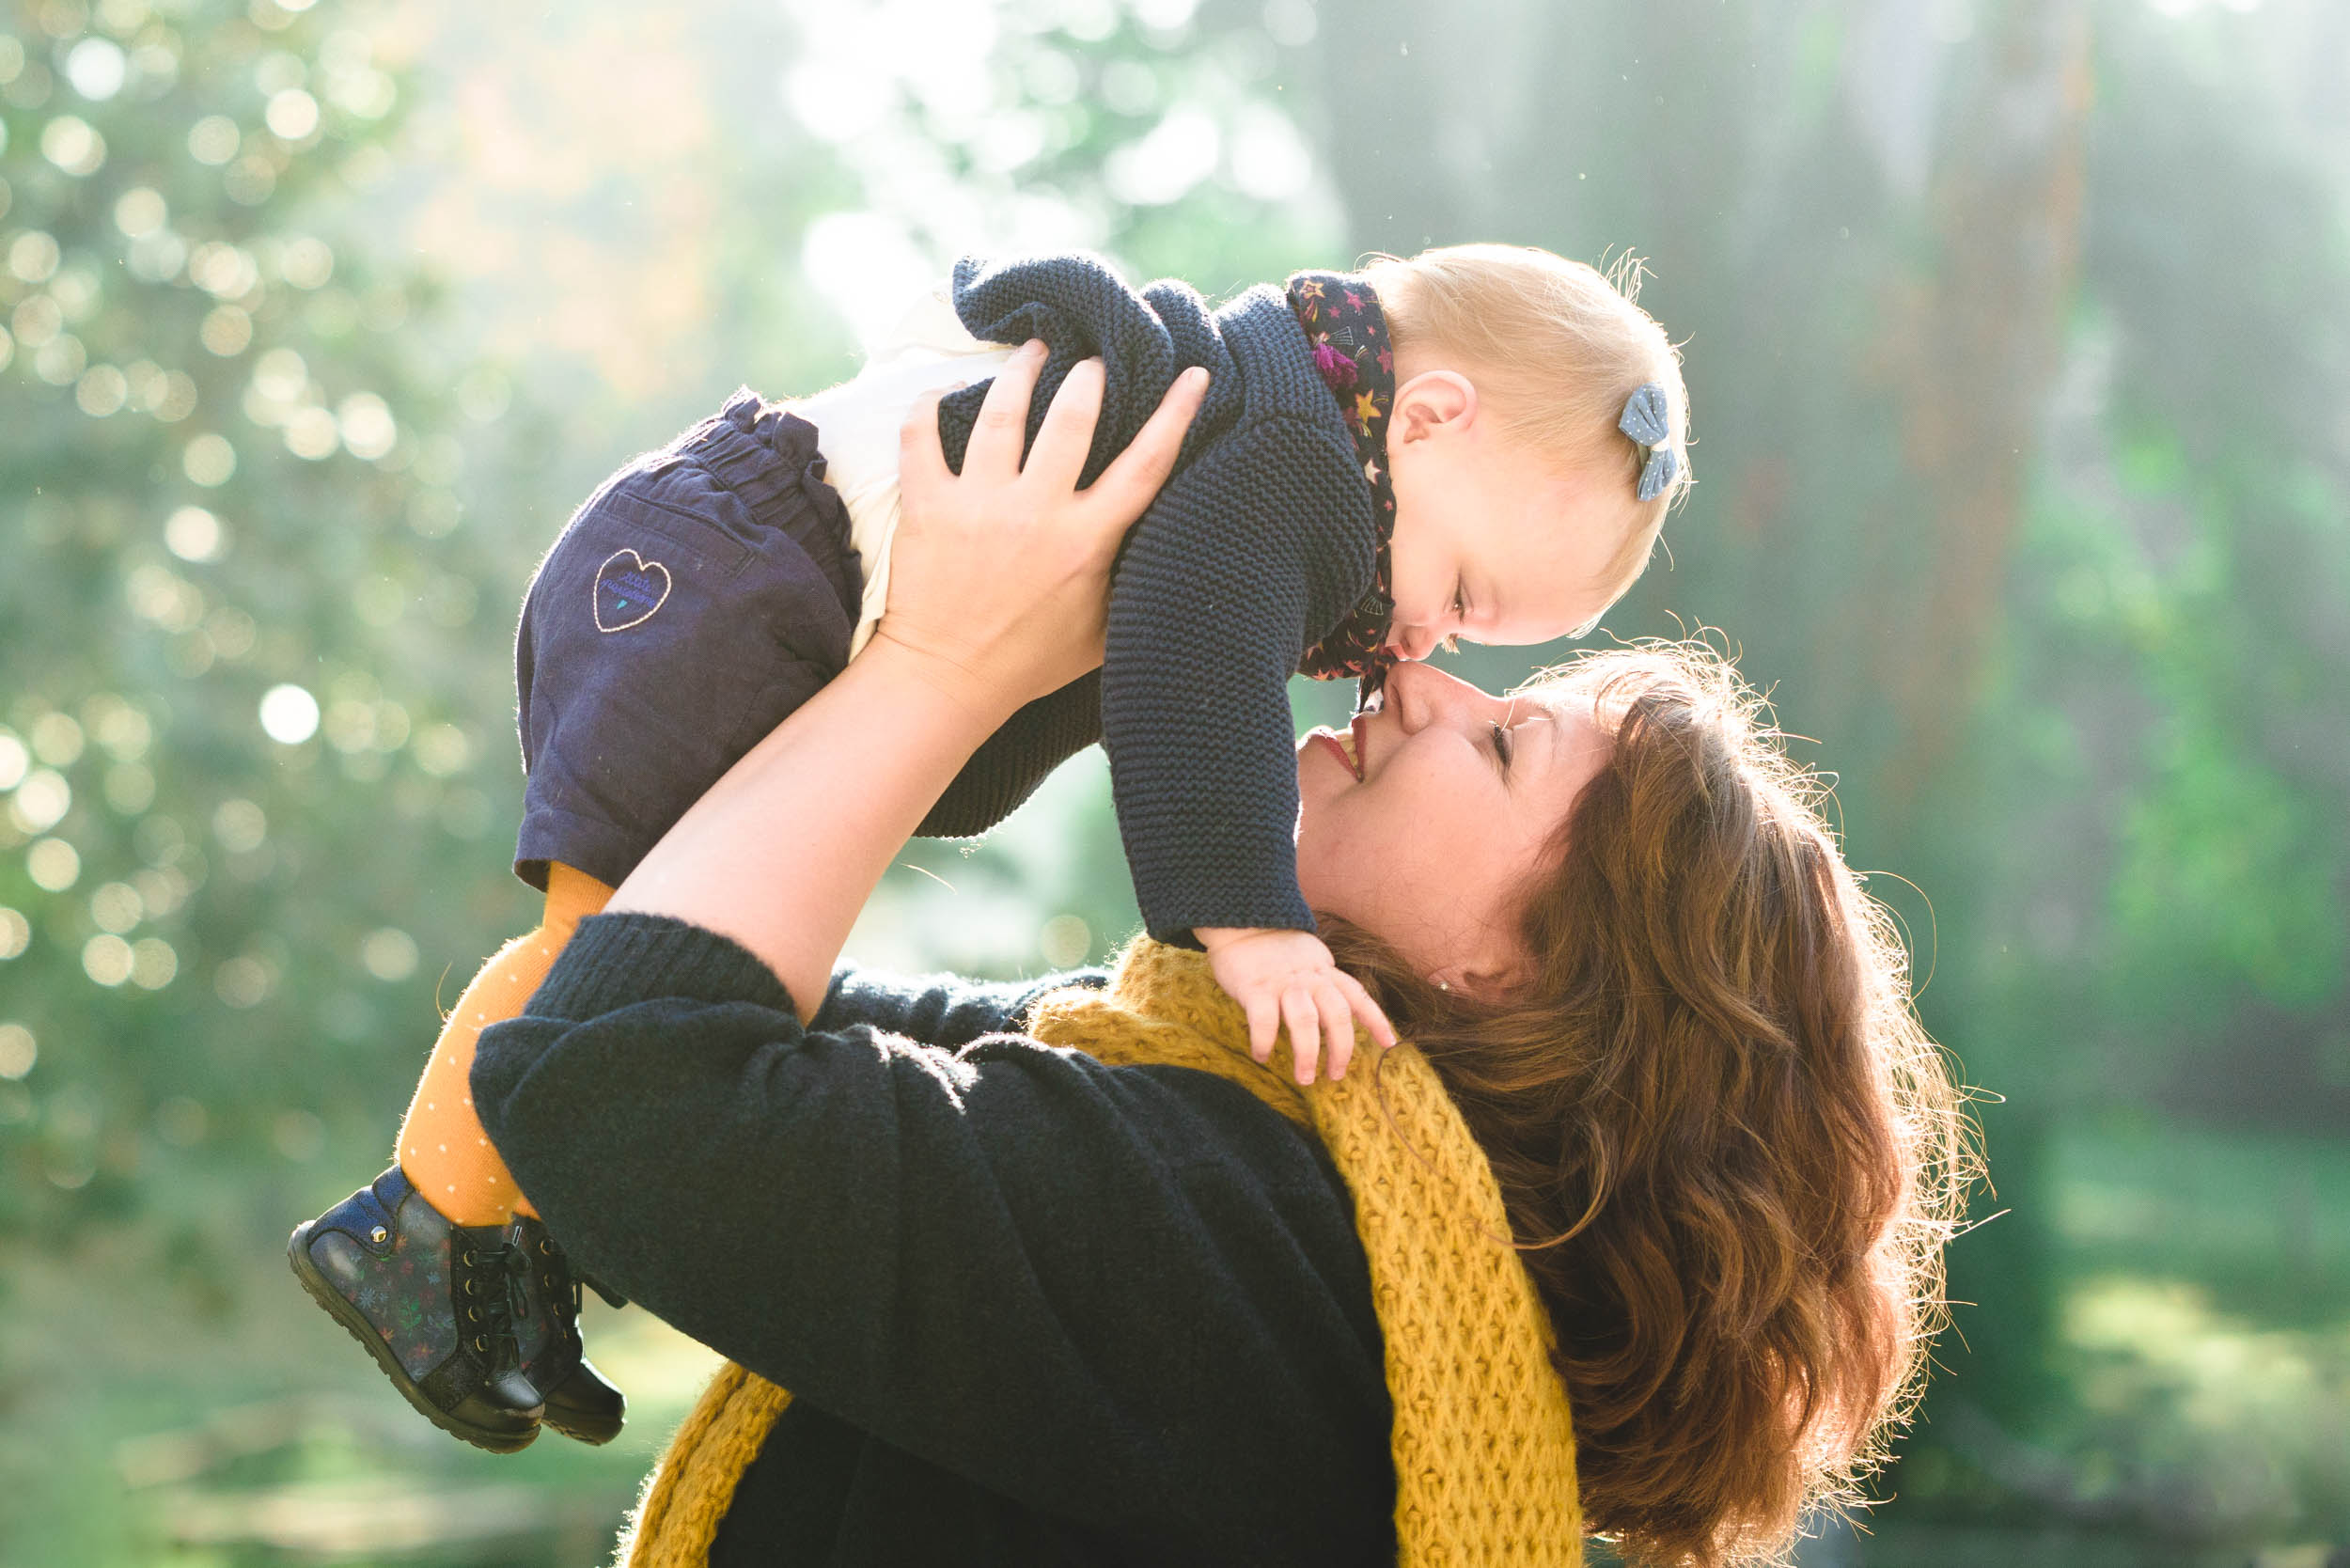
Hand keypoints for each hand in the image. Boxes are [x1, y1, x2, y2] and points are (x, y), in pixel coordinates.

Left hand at [879, 340, 1208, 724]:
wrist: (948, 681)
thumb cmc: (1029, 662)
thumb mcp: (1102, 633)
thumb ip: (1131, 584)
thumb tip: (1168, 552)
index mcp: (1087, 541)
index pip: (1145, 465)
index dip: (1174, 414)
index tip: (1193, 375)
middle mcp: (1036, 513)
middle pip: (1073, 417)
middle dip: (1089, 375)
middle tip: (1091, 357)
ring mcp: (979, 505)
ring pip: (1002, 413)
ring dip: (1022, 371)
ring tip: (1034, 349)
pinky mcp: (929, 506)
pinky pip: (922, 436)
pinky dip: (928, 406)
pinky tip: (944, 391)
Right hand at [1197, 927, 1398, 1084]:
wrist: (1240, 922)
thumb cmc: (1273, 948)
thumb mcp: (1310, 959)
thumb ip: (1323, 983)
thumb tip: (1331, 1018)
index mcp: (1326, 971)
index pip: (1359, 997)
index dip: (1377, 1021)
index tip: (1390, 1044)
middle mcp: (1311, 978)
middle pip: (1338, 1016)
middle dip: (1341, 1050)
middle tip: (1335, 1075)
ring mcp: (1284, 983)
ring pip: (1306, 1022)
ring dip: (1308, 1054)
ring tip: (1304, 1078)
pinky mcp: (1256, 988)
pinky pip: (1264, 1021)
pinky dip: (1265, 1043)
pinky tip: (1261, 1055)